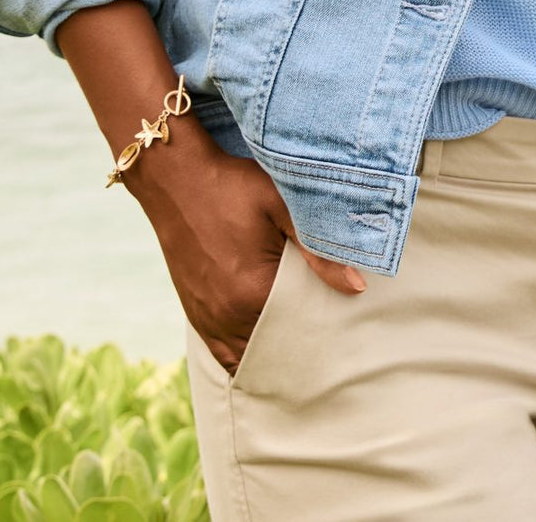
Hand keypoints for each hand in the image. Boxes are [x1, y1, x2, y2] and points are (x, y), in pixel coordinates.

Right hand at [134, 143, 368, 376]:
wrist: (178, 178)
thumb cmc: (234, 186)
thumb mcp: (281, 206)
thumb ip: (319, 249)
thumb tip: (357, 288)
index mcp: (253, 291)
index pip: (299, 333)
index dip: (321, 334)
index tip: (340, 334)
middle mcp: (227, 315)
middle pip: (274, 349)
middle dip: (298, 349)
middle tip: (325, 345)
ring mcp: (207, 317)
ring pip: (245, 357)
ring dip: (269, 354)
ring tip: (297, 347)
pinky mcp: (194, 311)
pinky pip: (221, 352)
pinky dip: (242, 354)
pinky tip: (261, 349)